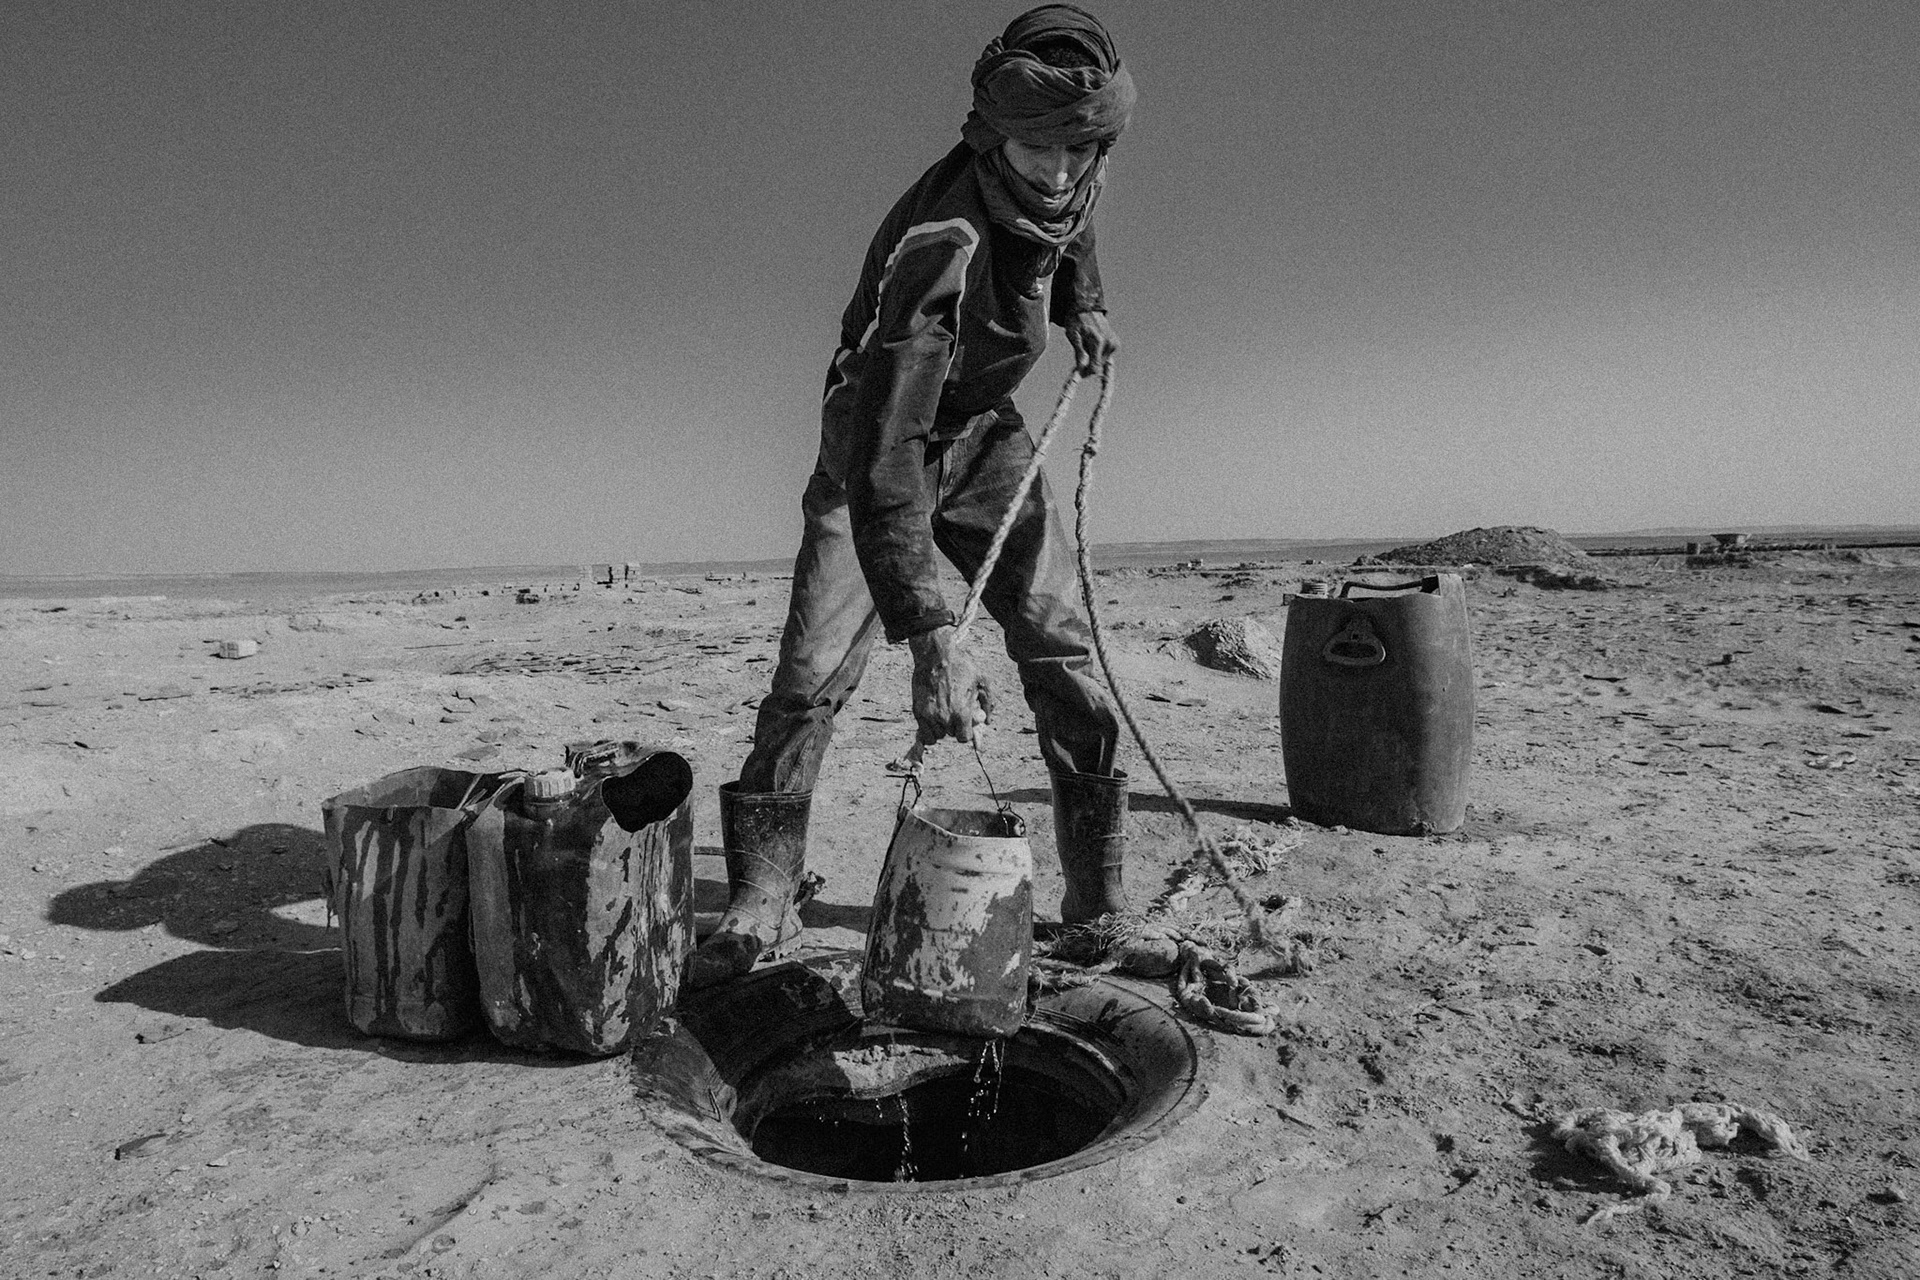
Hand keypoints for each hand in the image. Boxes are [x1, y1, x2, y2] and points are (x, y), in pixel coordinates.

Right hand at [907, 626, 991, 744]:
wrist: (935, 655)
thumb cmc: (961, 666)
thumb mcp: (983, 681)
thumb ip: (989, 703)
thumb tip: (987, 721)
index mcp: (961, 712)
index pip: (964, 738)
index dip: (966, 731)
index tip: (965, 723)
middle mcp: (944, 717)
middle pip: (950, 735)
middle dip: (954, 726)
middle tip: (954, 711)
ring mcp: (929, 715)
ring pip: (937, 736)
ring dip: (941, 728)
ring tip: (943, 713)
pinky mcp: (917, 711)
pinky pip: (924, 734)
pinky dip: (929, 730)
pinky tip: (934, 719)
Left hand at [1063, 309, 1119, 374]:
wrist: (1086, 307)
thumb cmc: (1077, 320)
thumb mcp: (1073, 336)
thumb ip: (1079, 354)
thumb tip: (1081, 370)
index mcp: (1099, 342)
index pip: (1095, 367)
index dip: (1086, 372)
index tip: (1078, 372)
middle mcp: (1109, 343)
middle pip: (1099, 366)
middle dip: (1088, 365)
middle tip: (1079, 357)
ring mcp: (1114, 343)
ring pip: (1102, 362)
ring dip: (1093, 359)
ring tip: (1086, 346)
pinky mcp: (1116, 343)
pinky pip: (1106, 356)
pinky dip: (1098, 354)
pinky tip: (1092, 344)